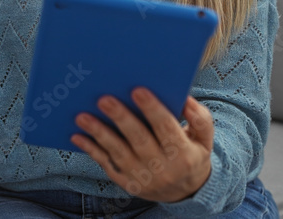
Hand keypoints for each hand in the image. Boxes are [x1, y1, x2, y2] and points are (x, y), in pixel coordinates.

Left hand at [71, 88, 213, 202]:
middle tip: (103, 99)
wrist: (186, 193)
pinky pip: (107, 165)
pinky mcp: (127, 183)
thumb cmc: (193, 154)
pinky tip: (78, 136)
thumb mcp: (205, 138)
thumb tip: (184, 98)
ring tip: (82, 116)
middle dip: (121, 118)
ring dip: (99, 134)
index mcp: (184, 153)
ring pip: (119, 153)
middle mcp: (163, 168)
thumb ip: (199, 117)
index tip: (138, 90)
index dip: (153, 110)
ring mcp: (143, 178)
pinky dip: (92, 150)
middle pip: (139, 140)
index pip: (167, 128)